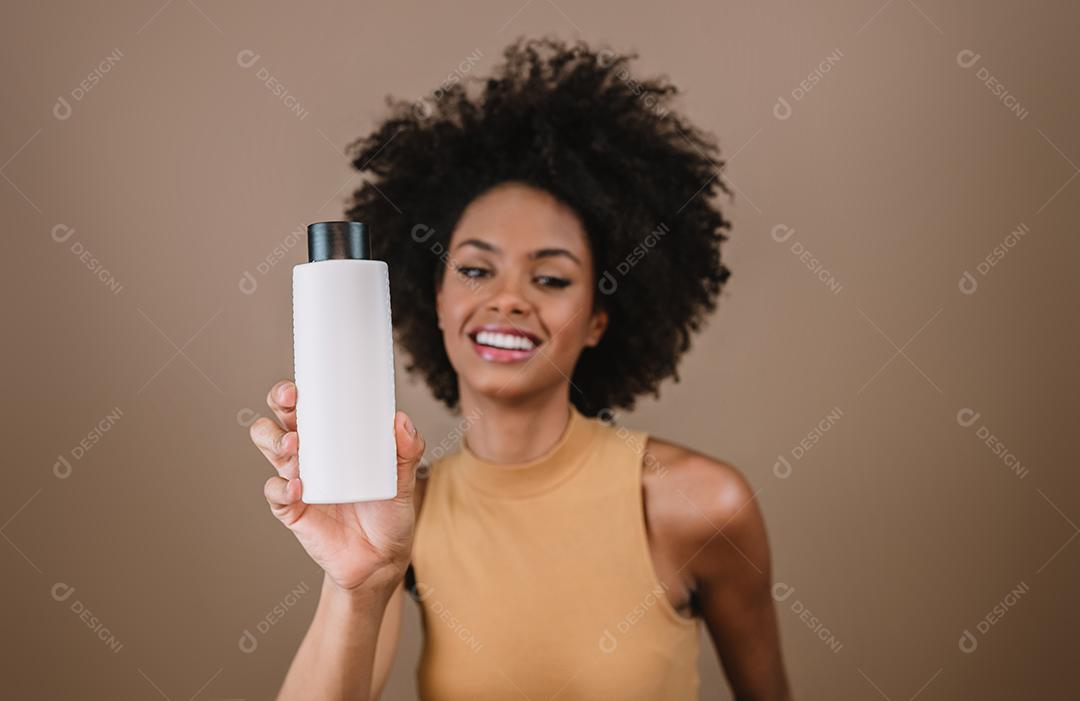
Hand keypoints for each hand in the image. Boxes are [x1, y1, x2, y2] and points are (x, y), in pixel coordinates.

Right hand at [249, 380, 425, 595]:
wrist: (382, 559)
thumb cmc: (388, 512)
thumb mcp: (404, 480)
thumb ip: (408, 452)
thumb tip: (401, 422)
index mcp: (331, 440)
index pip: (304, 407)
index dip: (292, 392)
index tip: (298, 387)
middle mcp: (309, 455)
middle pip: (277, 421)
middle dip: (277, 408)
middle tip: (291, 405)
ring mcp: (297, 481)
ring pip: (269, 450)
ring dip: (276, 442)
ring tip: (296, 447)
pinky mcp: (292, 510)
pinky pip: (276, 494)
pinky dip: (282, 488)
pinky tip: (298, 487)